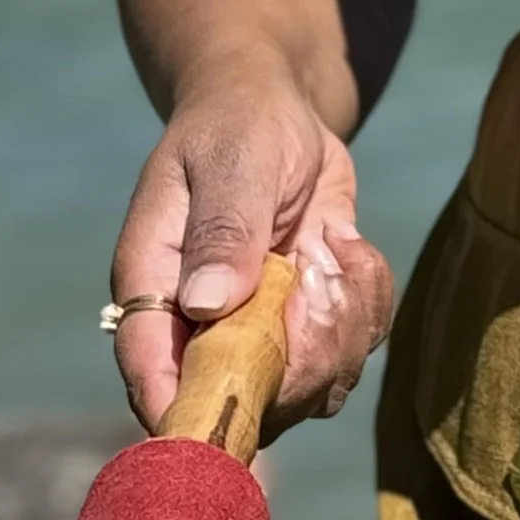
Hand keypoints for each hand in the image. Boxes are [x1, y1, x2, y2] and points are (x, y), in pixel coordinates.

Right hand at [109, 90, 394, 440]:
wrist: (277, 112)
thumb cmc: (238, 125)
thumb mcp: (232, 160)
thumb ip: (222, 228)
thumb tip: (207, 304)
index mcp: (156, 287)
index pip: (153, 373)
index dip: (190, 406)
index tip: (247, 395)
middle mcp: (199, 326)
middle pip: (245, 399)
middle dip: (303, 354)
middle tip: (320, 274)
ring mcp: (257, 334)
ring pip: (308, 389)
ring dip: (344, 324)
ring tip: (335, 247)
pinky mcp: (307, 327)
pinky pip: (351, 352)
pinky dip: (367, 303)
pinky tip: (348, 246)